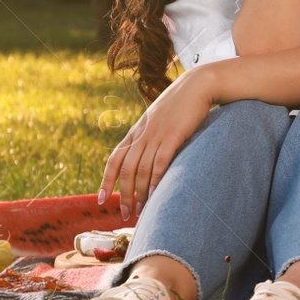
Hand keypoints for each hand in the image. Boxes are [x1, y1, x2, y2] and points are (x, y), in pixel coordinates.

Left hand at [99, 67, 215, 220]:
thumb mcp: (159, 117)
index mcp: (137, 131)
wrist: (198, 85)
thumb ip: (150, 133)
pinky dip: (156, 180)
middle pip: (126, 170)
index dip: (106, 180)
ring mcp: (157, 135)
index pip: (114, 159)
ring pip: (142, 169)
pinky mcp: (173, 136)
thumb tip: (147, 152)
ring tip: (142, 209)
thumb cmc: (181, 102)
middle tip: (126, 214)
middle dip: (124, 194)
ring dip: (140, 192)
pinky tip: (157, 194)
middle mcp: (142, 135)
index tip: (102, 199)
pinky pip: (160, 162)